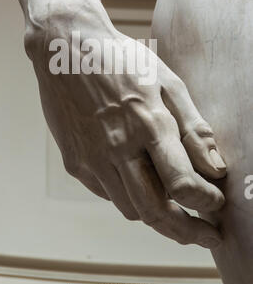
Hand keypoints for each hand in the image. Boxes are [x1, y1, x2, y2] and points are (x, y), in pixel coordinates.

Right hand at [27, 20, 225, 249]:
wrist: (66, 49)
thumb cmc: (121, 61)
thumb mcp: (166, 82)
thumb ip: (193, 128)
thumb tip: (216, 169)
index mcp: (147, 122)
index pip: (183, 183)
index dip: (206, 202)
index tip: (216, 203)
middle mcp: (117, 146)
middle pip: (155, 211)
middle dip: (186, 232)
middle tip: (205, 235)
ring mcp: (91, 157)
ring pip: (129, 209)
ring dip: (156, 216)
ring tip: (174, 210)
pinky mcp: (74, 161)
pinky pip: (106, 193)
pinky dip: (127, 195)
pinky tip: (137, 181)